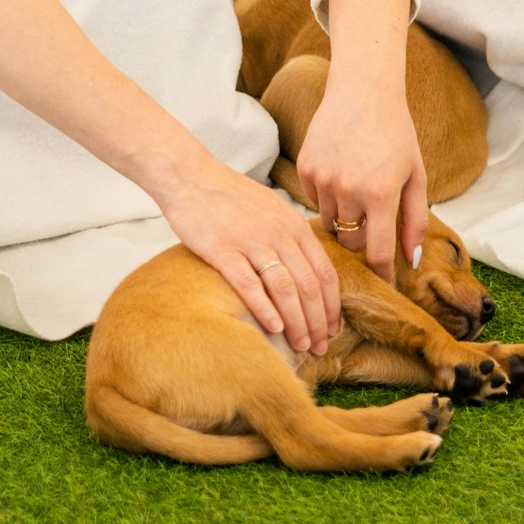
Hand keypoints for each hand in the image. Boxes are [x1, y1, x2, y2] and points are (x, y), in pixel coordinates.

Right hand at [153, 156, 339, 352]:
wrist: (190, 176)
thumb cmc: (230, 196)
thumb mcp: (272, 209)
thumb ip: (291, 236)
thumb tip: (307, 270)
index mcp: (294, 225)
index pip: (325, 273)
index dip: (332, 306)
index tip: (333, 330)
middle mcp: (279, 233)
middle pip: (309, 286)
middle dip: (318, 322)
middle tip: (320, 347)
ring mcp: (251, 241)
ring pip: (285, 289)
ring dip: (297, 322)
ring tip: (301, 346)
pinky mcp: (223, 249)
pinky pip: (250, 284)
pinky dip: (265, 309)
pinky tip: (274, 329)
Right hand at [297, 54, 429, 281]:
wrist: (363, 91)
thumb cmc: (397, 133)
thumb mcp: (416, 176)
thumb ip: (416, 220)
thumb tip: (411, 260)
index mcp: (381, 195)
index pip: (377, 253)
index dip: (382, 273)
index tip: (384, 284)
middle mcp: (349, 191)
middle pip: (351, 244)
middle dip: (363, 242)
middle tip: (373, 227)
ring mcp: (323, 180)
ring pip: (332, 224)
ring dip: (346, 220)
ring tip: (358, 194)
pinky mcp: (305, 169)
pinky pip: (316, 201)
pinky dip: (329, 198)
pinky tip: (341, 175)